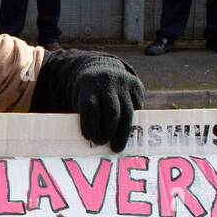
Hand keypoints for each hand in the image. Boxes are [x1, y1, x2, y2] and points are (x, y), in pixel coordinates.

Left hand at [31, 50, 145, 151]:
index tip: (89, 138)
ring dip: (122, 133)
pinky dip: (132, 123)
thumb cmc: (87, 93)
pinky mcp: (136, 86)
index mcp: (88, 83)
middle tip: (102, 144)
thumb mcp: (79, 98)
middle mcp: (108, 81)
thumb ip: (84, 116)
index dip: (90, 125)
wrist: (101, 68)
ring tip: (116, 147)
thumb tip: (90, 144)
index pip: (90, 106)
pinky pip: (137, 109)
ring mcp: (124, 82)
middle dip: (108, 132)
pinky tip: (125, 133)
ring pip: (127, 112)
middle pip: (111, 111)